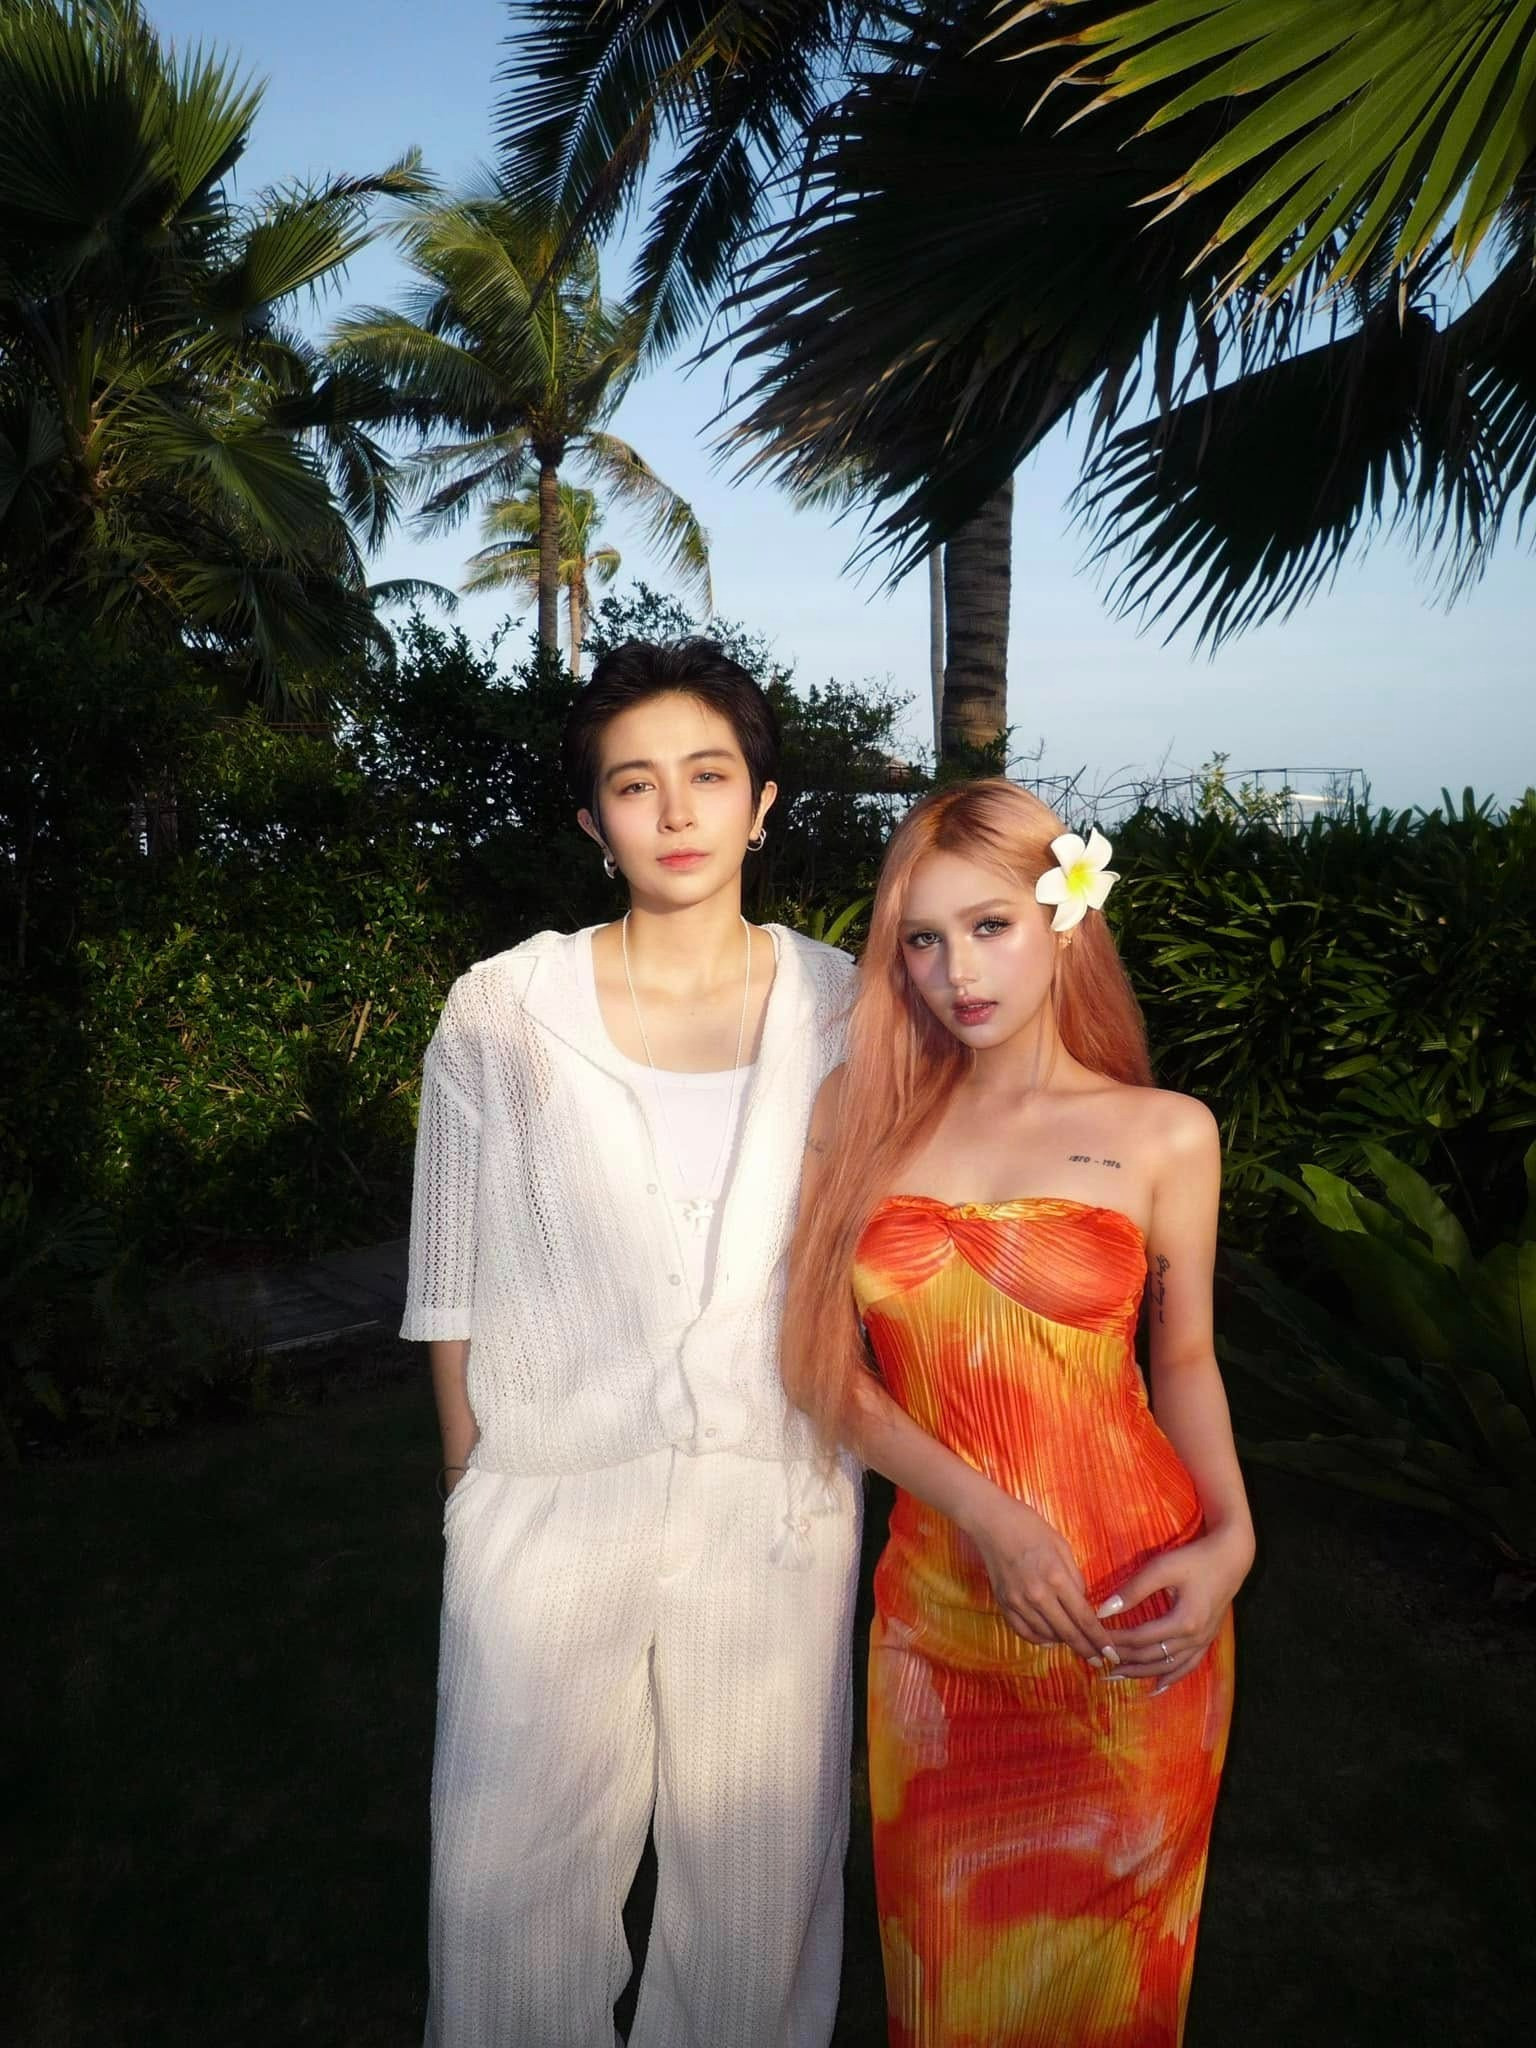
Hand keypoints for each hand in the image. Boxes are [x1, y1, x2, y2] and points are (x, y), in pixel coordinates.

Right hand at [965, 1491, 1121, 1666]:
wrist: (992, 1522)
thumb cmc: (1031, 1528)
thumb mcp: (1062, 1547)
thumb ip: (1075, 1578)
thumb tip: (1082, 1603)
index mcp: (1056, 1578)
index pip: (1084, 1618)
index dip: (1099, 1640)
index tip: (1111, 1654)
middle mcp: (1037, 1595)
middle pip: (1067, 1633)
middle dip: (1087, 1650)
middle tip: (1099, 1661)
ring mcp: (1018, 1602)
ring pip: (1046, 1636)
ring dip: (1064, 1644)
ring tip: (1076, 1645)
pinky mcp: (1004, 1603)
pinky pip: (1024, 1632)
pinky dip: (1039, 1640)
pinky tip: (1050, 1640)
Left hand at [1097, 1526, 1252, 1689]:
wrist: (1232, 1558)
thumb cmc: (1195, 1559)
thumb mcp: (1162, 1568)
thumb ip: (1133, 1590)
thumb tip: (1103, 1610)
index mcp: (1184, 1622)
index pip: (1139, 1638)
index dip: (1115, 1640)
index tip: (1095, 1638)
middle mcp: (1195, 1639)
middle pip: (1152, 1656)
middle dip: (1124, 1660)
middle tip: (1099, 1661)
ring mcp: (1203, 1642)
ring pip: (1169, 1667)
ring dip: (1142, 1673)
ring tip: (1118, 1676)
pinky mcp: (1208, 1640)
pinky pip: (1188, 1666)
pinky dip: (1171, 1678)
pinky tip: (1157, 1687)